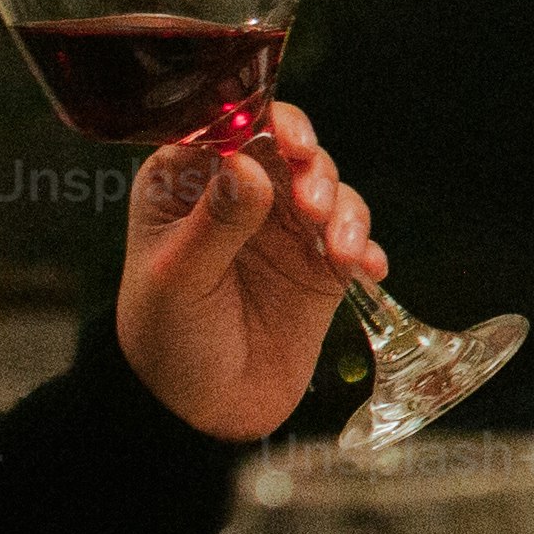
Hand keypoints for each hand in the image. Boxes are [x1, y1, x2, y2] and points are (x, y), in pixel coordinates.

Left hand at [113, 103, 381, 441]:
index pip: (227, 125)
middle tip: (313, 203)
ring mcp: (282, 227)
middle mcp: (238, 192)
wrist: (200, 413)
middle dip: (312, 166)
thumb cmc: (167, 341)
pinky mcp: (319, 263)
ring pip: (328, 185)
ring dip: (342, 207)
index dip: (263, 120)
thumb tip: (250, 164)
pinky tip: (365, 268)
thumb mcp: (178, 280)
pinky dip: (364, 245)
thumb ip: (215, 222)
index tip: (290, 142)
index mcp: (185, 182)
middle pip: (289, 147)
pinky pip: (353, 235)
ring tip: (336, 249)